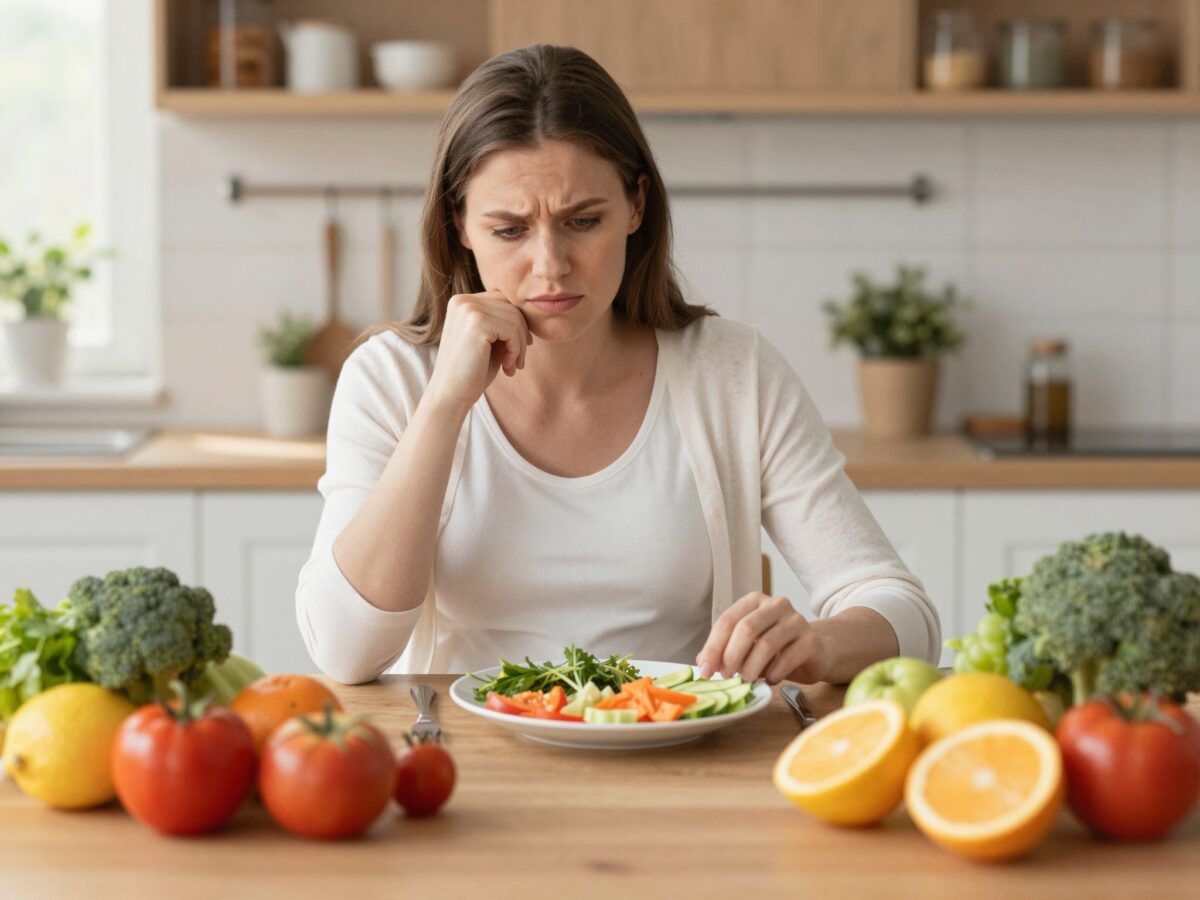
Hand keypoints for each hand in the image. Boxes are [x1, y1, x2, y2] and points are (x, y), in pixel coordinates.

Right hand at [425, 290, 532, 413]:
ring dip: (520, 346)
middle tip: (518, 362)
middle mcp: (462, 301)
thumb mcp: (489, 341)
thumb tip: (531, 312)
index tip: (518, 349)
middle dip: (521, 335)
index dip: (517, 324)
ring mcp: (468, 309)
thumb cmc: (472, 372)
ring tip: (511, 366)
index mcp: (461, 302)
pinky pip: (513, 330)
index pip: (503, 300)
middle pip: (511, 307)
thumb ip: (503, 323)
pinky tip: (507, 367)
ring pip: (515, 319)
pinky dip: (516, 351)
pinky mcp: (477, 322)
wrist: (450, 396)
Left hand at [695, 592, 830, 685]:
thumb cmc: (777, 648)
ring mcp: (795, 620)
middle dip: (731, 656)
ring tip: (746, 681)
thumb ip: (725, 650)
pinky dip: (774, 673)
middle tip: (726, 677)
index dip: (713, 647)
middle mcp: (775, 604)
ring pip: (766, 644)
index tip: (704, 671)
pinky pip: (787, 658)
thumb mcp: (747, 647)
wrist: (817, 651)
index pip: (727, 620)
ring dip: (752, 667)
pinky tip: (770, 680)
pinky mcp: (811, 639)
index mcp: (754, 601)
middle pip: (746, 628)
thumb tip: (702, 662)